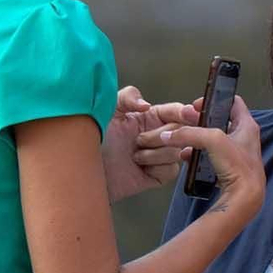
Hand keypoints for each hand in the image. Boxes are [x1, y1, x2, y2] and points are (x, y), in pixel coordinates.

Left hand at [101, 86, 200, 202]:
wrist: (82, 171)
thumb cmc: (90, 139)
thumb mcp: (107, 110)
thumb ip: (127, 96)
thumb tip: (147, 104)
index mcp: (147, 117)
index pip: (175, 111)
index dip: (184, 111)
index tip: (190, 113)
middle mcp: (155, 135)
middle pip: (180, 131)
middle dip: (160, 136)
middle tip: (138, 140)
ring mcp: (157, 156)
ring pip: (177, 151)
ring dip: (154, 153)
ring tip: (134, 156)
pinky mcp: (156, 175)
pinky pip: (171, 170)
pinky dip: (157, 167)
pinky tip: (141, 168)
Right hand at [156, 96, 264, 222]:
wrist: (244, 198)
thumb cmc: (237, 166)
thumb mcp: (212, 140)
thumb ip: (189, 134)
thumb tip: (169, 135)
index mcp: (247, 125)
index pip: (232, 101)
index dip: (213, 99)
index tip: (197, 105)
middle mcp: (244, 138)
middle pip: (219, 121)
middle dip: (200, 122)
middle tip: (186, 123)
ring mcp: (237, 154)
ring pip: (213, 140)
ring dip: (197, 140)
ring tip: (184, 143)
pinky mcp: (230, 168)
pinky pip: (211, 156)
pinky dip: (199, 155)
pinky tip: (188, 158)